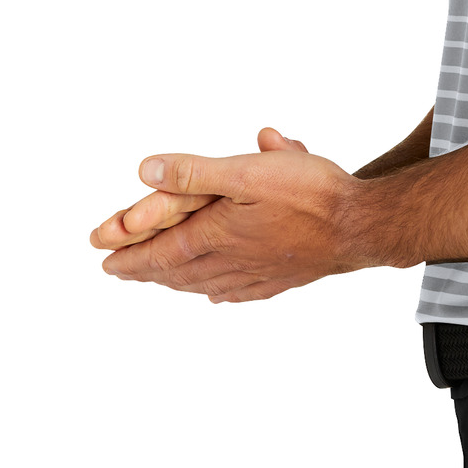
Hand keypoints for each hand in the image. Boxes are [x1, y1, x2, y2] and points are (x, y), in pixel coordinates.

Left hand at [91, 129, 367, 303]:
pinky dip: (221, 293)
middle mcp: (234, 260)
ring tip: (163, 282)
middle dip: (147, 271)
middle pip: (179, 271)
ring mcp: (259, 273)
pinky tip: (220, 296)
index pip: (162, 251)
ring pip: (207, 283)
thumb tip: (146, 172)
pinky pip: (241, 292)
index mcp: (218, 235)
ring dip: (178, 283)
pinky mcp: (283, 277)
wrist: (361, 226)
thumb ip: (194, 172)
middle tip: (124, 273)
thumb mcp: (247, 171)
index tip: (107, 263)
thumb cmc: (310, 194)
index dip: (131, 256)